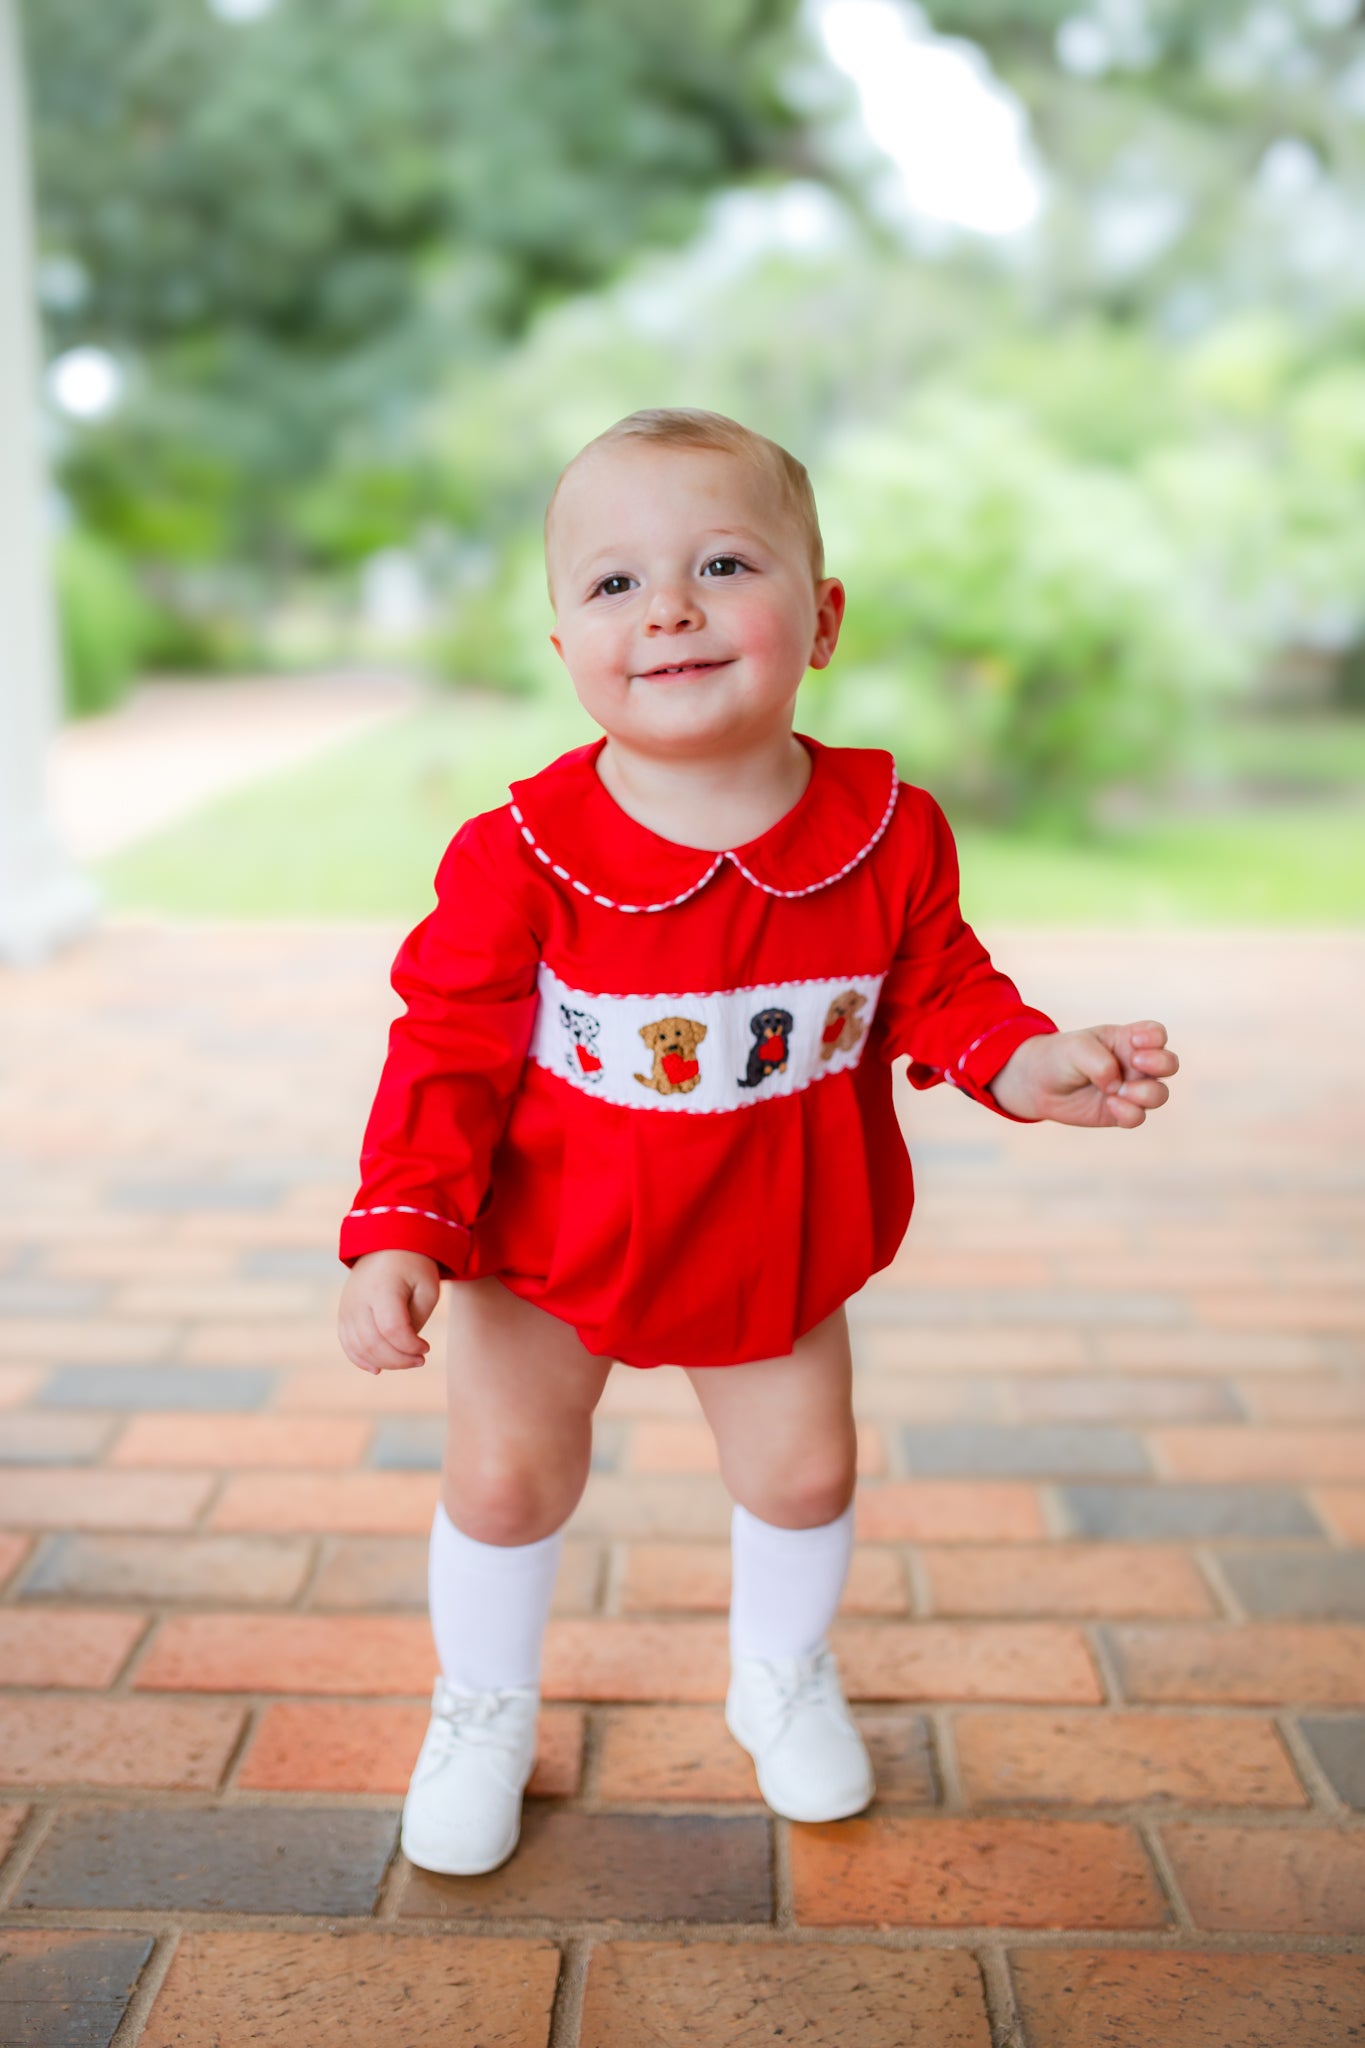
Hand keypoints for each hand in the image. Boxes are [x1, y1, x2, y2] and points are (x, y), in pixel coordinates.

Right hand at [338, 1249, 441, 1374]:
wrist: (388, 1244)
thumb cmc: (414, 1268)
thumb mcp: (427, 1288)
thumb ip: (415, 1321)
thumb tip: (403, 1349)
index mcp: (382, 1288)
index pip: (393, 1329)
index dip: (411, 1346)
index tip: (427, 1347)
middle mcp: (359, 1299)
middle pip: (374, 1342)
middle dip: (400, 1359)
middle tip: (420, 1359)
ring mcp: (347, 1307)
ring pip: (359, 1347)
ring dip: (384, 1362)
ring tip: (405, 1360)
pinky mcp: (343, 1313)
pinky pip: (347, 1343)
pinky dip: (361, 1359)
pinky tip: (378, 1368)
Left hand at [988, 1020, 1178, 1127]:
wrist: (1037, 1084)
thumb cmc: (1060, 1057)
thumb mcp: (1075, 1049)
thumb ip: (1099, 1062)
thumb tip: (1117, 1086)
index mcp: (1127, 1040)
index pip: (1157, 1034)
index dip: (1155, 1037)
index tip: (1134, 1040)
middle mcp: (1134, 1064)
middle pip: (1169, 1063)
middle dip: (1160, 1063)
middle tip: (1135, 1062)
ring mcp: (1130, 1089)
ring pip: (1160, 1094)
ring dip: (1145, 1093)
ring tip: (1118, 1090)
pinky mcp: (1120, 1113)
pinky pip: (1139, 1117)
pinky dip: (1129, 1113)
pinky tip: (1109, 1104)